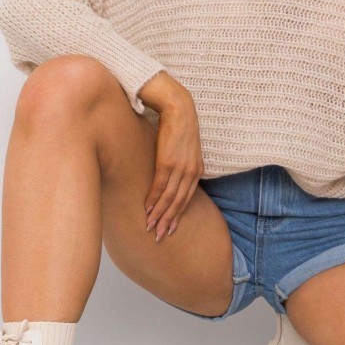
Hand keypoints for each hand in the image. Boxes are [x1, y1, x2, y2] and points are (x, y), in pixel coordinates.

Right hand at [140, 81, 203, 241]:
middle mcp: (191, 172)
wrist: (177, 107)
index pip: (187, 199)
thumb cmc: (178, 127)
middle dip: (168, 221)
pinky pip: (159, 186)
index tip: (170, 229)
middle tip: (159, 236)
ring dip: (159, 214)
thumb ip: (181, 165)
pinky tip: (146, 209)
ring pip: (169, 198)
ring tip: (150, 227)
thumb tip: (169, 178)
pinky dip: (153, 199)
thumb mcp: (185, 149)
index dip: (177, 216)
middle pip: (179, 203)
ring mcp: (180, 167)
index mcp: (197, 170)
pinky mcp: (167, 161)